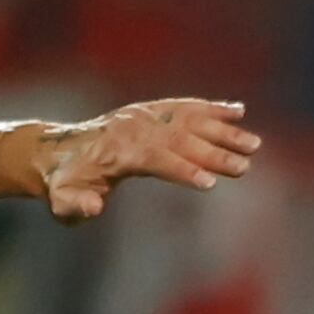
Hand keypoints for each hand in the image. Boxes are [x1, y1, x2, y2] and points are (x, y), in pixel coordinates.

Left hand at [33, 99, 260, 222]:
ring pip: (189, 120)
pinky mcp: (151, 111)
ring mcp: (145, 115)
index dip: (181, 170)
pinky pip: (184, 106)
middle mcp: (134, 128)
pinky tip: (239, 111)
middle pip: (180, 139)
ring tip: (254, 144)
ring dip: (223, 130)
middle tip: (245, 167)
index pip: (155, 159)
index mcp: (117, 152)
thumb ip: (74, 206)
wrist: (59, 151)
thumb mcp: (62, 201)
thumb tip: (92, 207)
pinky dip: (211, 107)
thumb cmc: (64, 183)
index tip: (209, 182)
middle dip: (214, 153)